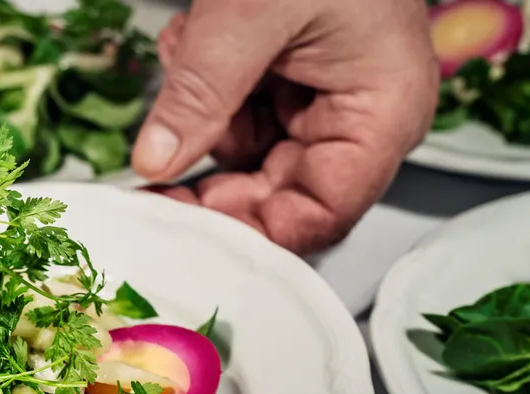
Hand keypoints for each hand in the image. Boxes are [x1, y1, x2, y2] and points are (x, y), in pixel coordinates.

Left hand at [133, 0, 438, 253]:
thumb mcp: (250, 13)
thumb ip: (200, 92)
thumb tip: (154, 163)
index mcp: (382, 114)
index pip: (320, 216)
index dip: (252, 234)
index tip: (183, 231)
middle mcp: (359, 118)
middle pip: (278, 197)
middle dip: (209, 183)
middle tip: (148, 184)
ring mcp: (324, 99)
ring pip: (247, 157)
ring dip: (200, 121)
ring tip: (188, 55)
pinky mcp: (291, 80)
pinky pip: (238, 115)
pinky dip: (204, 89)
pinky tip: (194, 42)